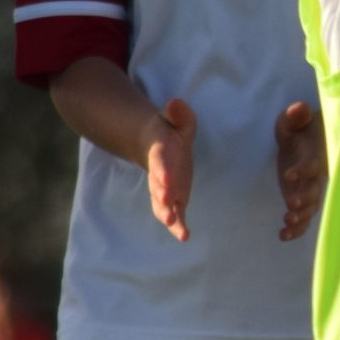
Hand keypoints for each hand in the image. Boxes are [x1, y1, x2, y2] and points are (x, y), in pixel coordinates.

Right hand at [145, 98, 196, 241]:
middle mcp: (161, 175)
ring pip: (163, 205)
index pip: (161, 162)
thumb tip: (175, 103)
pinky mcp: (173, 199)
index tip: (165, 180)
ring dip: (168, 215)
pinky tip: (185, 237)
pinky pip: (174, 214)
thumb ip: (178, 113)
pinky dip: (178, 226)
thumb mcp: (175, 119)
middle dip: (163, 198)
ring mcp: (165, 189)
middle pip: (159, 188)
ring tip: (175, 226)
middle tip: (167, 209)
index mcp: (161, 154)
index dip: (163, 171)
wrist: (155, 146)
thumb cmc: (169, 133)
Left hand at [272, 102, 325, 241]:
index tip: (290, 174)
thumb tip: (298, 108)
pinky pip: (304, 219)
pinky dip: (297, 229)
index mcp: (315, 157)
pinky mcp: (303, 200)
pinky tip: (283, 235)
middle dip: (304, 198)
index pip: (312, 164)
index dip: (303, 169)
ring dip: (301, 217)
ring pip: (310, 207)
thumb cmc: (301, 130)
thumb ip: (295, 117)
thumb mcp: (294, 121)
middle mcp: (316, 177)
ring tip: (287, 222)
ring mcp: (310, 191)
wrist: (311, 141)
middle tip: (291, 204)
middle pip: (314, 190)